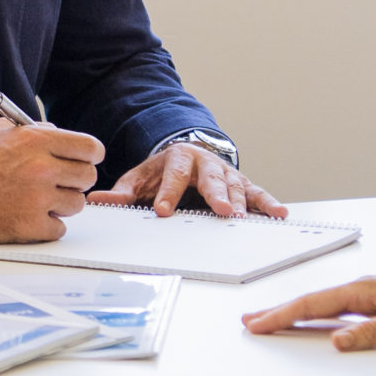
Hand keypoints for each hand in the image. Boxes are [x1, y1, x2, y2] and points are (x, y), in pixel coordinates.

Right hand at [0, 118, 103, 242]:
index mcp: (36, 140)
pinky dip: (47, 225)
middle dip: (74, 180)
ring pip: (76, 204)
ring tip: (37, 200)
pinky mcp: (30, 226)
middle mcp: (41, 168)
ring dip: (61, 204)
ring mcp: (37, 199)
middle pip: (88, 177)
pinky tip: (28, 216)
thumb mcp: (0, 132)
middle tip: (57, 183)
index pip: (91, 148)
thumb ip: (35, 131)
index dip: (89, 155)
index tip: (83, 161)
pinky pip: (59, 228)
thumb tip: (61, 135)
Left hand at [89, 142, 286, 218]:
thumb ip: (122, 192)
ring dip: (242, 202)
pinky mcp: (241, 183)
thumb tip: (96, 200)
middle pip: (211, 178)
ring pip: (235, 185)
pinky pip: (257, 193)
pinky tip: (280, 214)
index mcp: (178, 158)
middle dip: (216, 194)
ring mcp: (226, 172)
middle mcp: (205, 162)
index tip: (163, 211)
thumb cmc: (161, 172)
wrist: (186, 156)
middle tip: (221, 211)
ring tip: (244, 218)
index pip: (173, 175)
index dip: (169, 193)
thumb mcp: (139, 179)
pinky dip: (268, 203)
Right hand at [242, 274, 375, 351]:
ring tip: (272, 319)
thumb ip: (371, 334)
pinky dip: (317, 314)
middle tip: (250, 321)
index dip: (282, 316)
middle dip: (278, 311)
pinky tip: (314, 320)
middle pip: (311, 302)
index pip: (312, 305)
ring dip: (295, 312)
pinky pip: (337, 308)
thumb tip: (336, 343)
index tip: (258, 325)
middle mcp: (363, 289)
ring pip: (322, 304)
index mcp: (364, 291)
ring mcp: (370, 295)